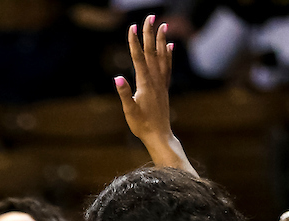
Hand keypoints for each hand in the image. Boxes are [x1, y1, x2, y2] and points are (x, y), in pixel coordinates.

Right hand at [115, 16, 173, 148]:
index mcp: (145, 83)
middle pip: (152, 52)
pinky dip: (169, 55)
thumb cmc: (142, 125)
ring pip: (162, 57)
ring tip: (163, 25)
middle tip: (150, 17)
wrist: (159, 135)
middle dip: (150, 34)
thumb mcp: (130, 111)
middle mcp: (155, 80)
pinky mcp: (164, 88)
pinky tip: (170, 46)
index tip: (132, 27)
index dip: (134, 42)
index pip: (138, 58)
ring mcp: (161, 83)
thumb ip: (124, 94)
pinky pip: (167, 67)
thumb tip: (117, 78)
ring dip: (162, 40)